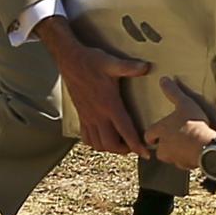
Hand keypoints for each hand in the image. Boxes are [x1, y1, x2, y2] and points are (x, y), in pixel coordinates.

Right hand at [34, 15, 151, 154]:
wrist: (69, 60)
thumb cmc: (91, 62)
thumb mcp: (112, 63)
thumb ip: (129, 67)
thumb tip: (146, 67)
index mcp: (109, 105)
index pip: (125, 131)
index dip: (136, 145)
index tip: (145, 155)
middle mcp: (98, 115)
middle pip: (111, 144)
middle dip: (124, 150)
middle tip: (134, 147)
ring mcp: (88, 117)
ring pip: (98, 144)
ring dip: (110, 148)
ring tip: (121, 144)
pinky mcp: (81, 115)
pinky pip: (86, 137)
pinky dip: (95, 143)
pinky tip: (103, 138)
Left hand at [141, 77, 215, 171]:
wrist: (207, 146)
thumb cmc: (194, 125)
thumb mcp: (184, 103)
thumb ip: (173, 92)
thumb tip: (163, 80)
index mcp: (160, 131)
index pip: (148, 135)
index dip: (151, 134)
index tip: (154, 134)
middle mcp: (163, 146)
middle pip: (158, 149)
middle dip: (164, 145)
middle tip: (173, 138)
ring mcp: (174, 157)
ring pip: (171, 157)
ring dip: (176, 152)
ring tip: (186, 145)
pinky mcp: (185, 165)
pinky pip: (183, 163)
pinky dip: (187, 159)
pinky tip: (196, 152)